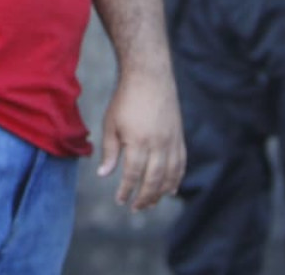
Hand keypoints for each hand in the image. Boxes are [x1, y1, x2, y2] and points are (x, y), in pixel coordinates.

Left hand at [97, 65, 185, 210]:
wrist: (149, 76)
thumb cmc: (125, 99)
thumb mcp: (111, 123)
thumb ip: (110, 151)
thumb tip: (104, 175)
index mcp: (139, 141)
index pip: (133, 175)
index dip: (126, 190)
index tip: (120, 200)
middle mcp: (158, 144)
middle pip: (154, 180)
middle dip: (145, 198)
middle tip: (135, 208)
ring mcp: (172, 141)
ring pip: (170, 176)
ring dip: (160, 193)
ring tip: (150, 203)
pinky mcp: (179, 137)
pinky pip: (181, 164)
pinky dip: (176, 179)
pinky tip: (170, 190)